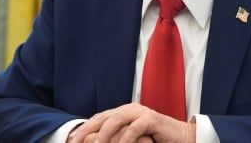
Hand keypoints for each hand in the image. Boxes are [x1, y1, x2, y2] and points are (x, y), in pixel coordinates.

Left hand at [67, 103, 195, 142]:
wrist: (180, 137)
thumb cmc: (154, 140)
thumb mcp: (131, 139)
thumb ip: (116, 138)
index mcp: (122, 113)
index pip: (98, 119)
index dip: (83, 130)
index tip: (70, 141)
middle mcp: (129, 110)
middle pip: (103, 117)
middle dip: (86, 130)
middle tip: (75, 142)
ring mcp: (141, 112)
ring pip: (116, 120)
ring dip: (103, 135)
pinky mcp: (152, 119)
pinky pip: (134, 128)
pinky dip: (124, 139)